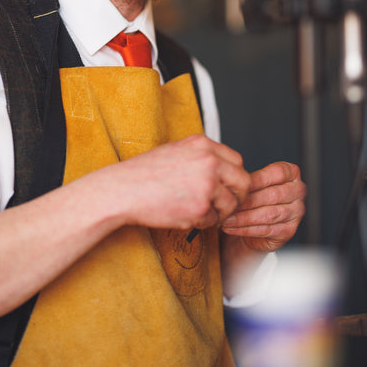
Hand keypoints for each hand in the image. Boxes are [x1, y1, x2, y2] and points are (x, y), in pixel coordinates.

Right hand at [112, 134, 250, 231]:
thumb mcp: (176, 151)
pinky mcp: (200, 207)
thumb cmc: (143, 173)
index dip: (234, 177)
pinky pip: (214, 220)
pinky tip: (184, 216)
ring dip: (218, 212)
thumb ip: (201, 157)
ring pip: (231, 204)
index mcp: (202, 144)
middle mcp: (209, 161)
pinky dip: (203, 222)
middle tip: (223, 205)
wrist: (122, 190)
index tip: (227, 187)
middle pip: (243, 181)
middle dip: (236, 196)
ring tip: (198, 211)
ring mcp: (207, 184)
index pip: (237, 160)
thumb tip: (223, 171)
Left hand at [220, 161, 305, 254]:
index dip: (257, 179)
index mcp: (291, 174)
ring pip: (268, 214)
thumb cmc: (253, 199)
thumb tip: (231, 181)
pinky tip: (232, 228)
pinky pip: (266, 230)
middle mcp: (298, 191)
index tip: (238, 185)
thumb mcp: (252, 184)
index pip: (277, 173)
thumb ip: (247, 181)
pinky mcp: (288, 231)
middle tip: (228, 204)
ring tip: (227, 218)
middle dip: (247, 201)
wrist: (256, 225)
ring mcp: (296, 212)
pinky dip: (245, 229)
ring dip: (244, 217)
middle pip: (273, 195)